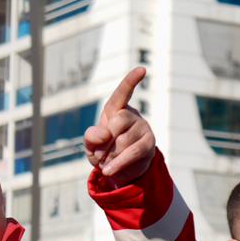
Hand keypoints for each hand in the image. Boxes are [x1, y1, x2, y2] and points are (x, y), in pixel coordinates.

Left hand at [83, 67, 153, 184]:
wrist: (117, 168)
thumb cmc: (103, 150)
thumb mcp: (91, 144)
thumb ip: (91, 136)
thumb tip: (103, 134)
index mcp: (116, 109)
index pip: (123, 93)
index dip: (131, 81)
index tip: (142, 69)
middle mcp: (132, 115)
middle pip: (117, 122)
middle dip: (104, 142)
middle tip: (100, 153)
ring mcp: (143, 128)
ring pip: (123, 141)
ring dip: (110, 155)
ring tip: (108, 160)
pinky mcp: (148, 144)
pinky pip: (132, 153)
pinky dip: (118, 163)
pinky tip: (108, 171)